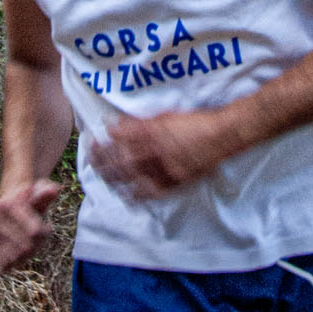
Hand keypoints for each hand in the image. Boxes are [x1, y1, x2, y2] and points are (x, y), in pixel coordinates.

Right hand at [0, 178, 59, 270]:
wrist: (9, 205)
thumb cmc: (30, 201)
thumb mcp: (40, 194)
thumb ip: (46, 194)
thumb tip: (54, 190)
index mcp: (7, 205)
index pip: (34, 233)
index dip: (46, 232)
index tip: (47, 225)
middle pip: (26, 248)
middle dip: (37, 244)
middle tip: (38, 235)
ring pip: (15, 259)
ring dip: (27, 254)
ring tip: (29, 241)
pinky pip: (4, 266)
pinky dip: (15, 261)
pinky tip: (19, 251)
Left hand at [88, 108, 231, 199]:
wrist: (221, 135)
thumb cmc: (196, 121)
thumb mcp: (167, 115)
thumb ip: (143, 122)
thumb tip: (119, 126)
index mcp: (153, 131)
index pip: (120, 137)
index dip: (105, 140)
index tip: (94, 139)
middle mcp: (155, 151)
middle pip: (121, 158)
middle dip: (103, 159)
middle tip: (90, 158)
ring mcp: (164, 168)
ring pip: (132, 176)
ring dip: (113, 177)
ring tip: (102, 177)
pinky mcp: (174, 181)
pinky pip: (150, 191)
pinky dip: (136, 195)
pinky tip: (125, 196)